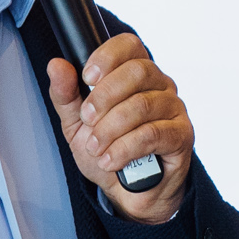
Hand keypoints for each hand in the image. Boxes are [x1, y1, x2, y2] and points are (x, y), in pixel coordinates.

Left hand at [46, 32, 193, 222]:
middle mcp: (159, 84)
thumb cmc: (107, 151)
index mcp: (135, 74)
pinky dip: (126, 148)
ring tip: (96, 148)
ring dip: (111, 128)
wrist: (127, 193)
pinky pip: (153, 134)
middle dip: (105, 96)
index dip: (107, 56)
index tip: (87, 77)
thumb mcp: (77, 124)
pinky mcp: (181, 135)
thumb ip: (66, 94)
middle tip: (87, 119)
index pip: (129, 44)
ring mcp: (174, 108)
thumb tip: (56, 65)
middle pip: (138, 71)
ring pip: (143, 105)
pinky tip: (111, 160)